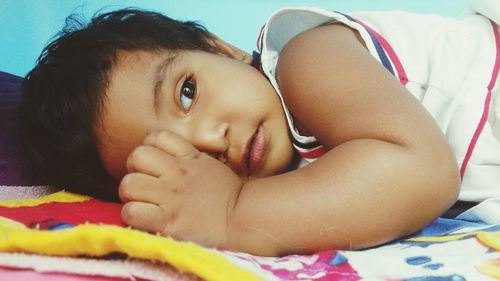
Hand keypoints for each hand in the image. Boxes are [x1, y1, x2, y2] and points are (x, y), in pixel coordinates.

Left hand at [118, 130, 243, 248]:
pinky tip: (145, 219)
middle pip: (136, 157)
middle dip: (135, 171)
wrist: (243, 219)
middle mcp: (177, 172)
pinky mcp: (166, 221)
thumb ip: (189, 159)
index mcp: (189, 157)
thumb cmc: (229, 196)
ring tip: (143, 203)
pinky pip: (131, 212)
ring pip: (129, 184)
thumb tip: (167, 159)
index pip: (155, 137)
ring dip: (131, 195)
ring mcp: (171, 196)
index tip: (154, 165)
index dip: (149, 149)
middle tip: (146, 185)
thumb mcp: (210, 166)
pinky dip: (133, 216)